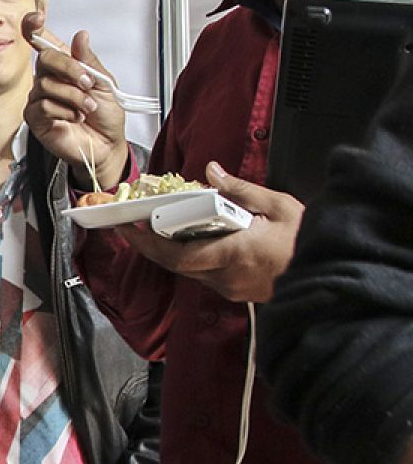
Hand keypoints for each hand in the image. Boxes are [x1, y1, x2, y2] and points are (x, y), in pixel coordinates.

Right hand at [21, 11, 129, 189]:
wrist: (106, 144)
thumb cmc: (106, 116)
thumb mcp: (105, 83)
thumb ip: (89, 61)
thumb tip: (81, 36)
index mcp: (65, 66)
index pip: (43, 42)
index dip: (35, 27)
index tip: (36, 18)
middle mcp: (49, 79)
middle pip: (46, 59)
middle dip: (70, 69)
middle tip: (88, 83)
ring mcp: (40, 98)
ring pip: (47, 85)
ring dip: (74, 97)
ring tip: (87, 108)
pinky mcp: (36, 118)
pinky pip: (44, 106)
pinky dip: (64, 111)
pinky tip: (74, 118)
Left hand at [113, 161, 302, 301]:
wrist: (335, 272)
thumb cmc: (311, 241)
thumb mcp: (277, 206)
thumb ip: (239, 189)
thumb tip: (212, 172)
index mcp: (235, 255)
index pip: (178, 255)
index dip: (148, 244)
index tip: (129, 228)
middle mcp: (228, 277)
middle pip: (177, 264)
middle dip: (152, 246)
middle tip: (133, 226)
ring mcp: (232, 288)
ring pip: (190, 270)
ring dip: (173, 251)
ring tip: (158, 228)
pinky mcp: (238, 291)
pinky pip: (206, 275)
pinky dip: (194, 257)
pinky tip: (192, 240)